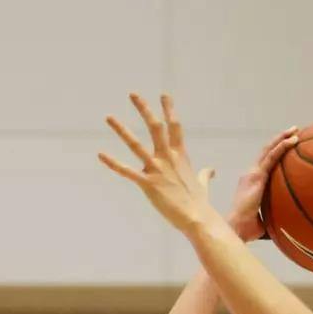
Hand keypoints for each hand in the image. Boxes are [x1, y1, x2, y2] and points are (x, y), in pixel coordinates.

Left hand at [98, 93, 224, 236]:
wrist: (198, 219)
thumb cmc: (199, 203)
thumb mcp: (202, 183)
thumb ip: (204, 174)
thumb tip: (211, 169)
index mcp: (180, 156)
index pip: (174, 127)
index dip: (169, 109)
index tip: (163, 95)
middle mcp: (168, 158)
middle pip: (155, 127)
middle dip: (144, 109)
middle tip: (132, 94)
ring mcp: (158, 170)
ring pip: (136, 145)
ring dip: (121, 130)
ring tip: (108, 117)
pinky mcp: (149, 184)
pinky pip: (128, 171)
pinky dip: (113, 163)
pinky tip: (101, 154)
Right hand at [230, 126, 298, 241]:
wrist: (237, 228)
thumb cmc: (248, 230)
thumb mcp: (266, 221)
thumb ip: (276, 219)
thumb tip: (291, 228)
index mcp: (252, 183)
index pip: (265, 164)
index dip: (275, 154)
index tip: (287, 147)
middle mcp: (251, 174)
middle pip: (267, 152)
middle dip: (280, 140)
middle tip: (294, 132)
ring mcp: (253, 173)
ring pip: (269, 150)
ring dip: (282, 138)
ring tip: (295, 130)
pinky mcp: (257, 175)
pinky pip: (272, 156)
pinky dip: (283, 146)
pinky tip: (294, 140)